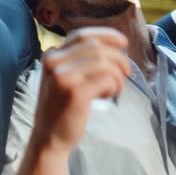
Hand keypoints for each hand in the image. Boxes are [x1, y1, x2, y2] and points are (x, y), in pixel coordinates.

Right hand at [30, 27, 129, 156]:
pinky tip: (109, 95)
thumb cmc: (60, 109)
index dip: (106, 35)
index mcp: (50, 56)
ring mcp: (64, 76)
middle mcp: (54, 62)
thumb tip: (111, 47)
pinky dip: (115, 85)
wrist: (48, 138)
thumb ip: (76, 61)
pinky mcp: (76, 91)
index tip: (123, 42)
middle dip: (118, 58)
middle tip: (127, 72)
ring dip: (118, 75)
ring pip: (104, 62)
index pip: (81, 35)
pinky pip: (107, 78)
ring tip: (116, 89)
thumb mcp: (61, 78)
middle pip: (97, 47)